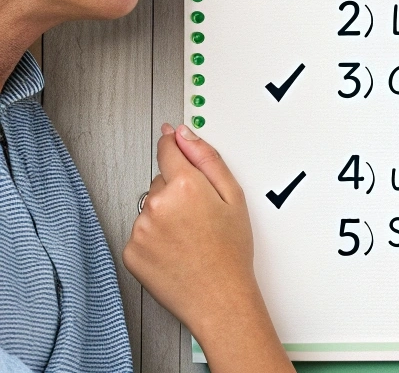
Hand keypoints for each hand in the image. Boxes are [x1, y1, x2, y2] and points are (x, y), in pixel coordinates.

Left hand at [124, 124, 292, 372]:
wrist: (219, 298)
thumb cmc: (231, 251)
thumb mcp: (233, 195)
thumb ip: (207, 158)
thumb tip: (185, 134)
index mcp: (184, 185)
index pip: (167, 149)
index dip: (172, 142)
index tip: (172, 137)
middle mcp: (156, 204)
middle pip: (161, 180)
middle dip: (177, 189)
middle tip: (201, 213)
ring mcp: (140, 229)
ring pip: (151, 207)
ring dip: (165, 214)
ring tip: (190, 236)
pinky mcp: (131, 252)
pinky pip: (141, 232)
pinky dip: (155, 237)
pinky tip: (176, 249)